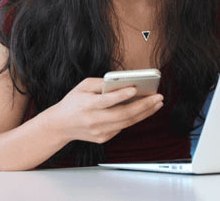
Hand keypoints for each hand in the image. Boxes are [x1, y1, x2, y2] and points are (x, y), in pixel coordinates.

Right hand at [42, 78, 163, 143]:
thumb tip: (125, 81)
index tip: (135, 89)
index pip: (107, 101)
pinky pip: (122, 127)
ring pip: (127, 123)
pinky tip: (144, 109)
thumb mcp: (83, 86)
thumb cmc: (74, 101)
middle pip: (123, 114)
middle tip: (158, 97)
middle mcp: (94, 120)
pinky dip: (134, 118)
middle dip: (144, 106)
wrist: (60, 125)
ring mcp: (99, 132)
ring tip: (157, 103)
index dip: (121, 95)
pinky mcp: (103, 138)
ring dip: (145, 113)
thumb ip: (103, 83)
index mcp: (87, 105)